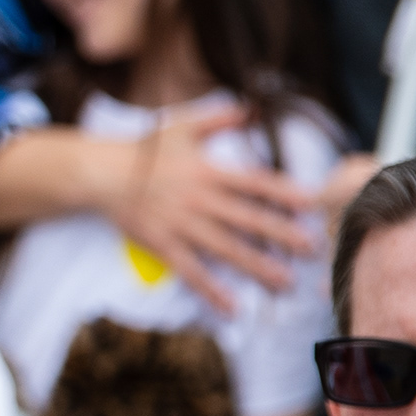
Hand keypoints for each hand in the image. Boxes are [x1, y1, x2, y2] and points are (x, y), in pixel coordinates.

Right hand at [107, 111, 318, 317]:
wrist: (102, 175)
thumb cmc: (144, 149)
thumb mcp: (182, 126)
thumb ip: (220, 117)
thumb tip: (253, 108)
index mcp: (208, 171)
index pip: (254, 183)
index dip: (283, 193)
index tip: (311, 204)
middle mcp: (199, 200)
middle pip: (248, 220)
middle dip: (283, 235)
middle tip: (314, 250)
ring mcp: (181, 226)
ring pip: (226, 249)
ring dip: (257, 267)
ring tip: (285, 283)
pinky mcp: (163, 246)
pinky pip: (191, 271)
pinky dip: (211, 291)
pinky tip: (232, 308)